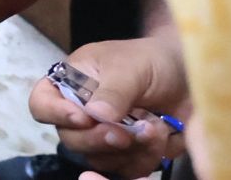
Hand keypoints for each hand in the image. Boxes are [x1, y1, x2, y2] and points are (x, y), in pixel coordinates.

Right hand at [28, 38, 188, 176]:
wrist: (189, 77)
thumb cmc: (150, 61)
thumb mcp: (130, 67)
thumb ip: (113, 90)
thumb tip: (95, 115)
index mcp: (71, 85)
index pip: (42, 104)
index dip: (55, 114)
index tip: (83, 117)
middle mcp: (81, 113)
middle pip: (70, 139)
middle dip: (99, 139)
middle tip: (126, 134)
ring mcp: (103, 136)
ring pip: (98, 160)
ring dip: (129, 151)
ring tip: (156, 129)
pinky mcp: (127, 154)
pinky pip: (126, 170)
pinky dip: (145, 160)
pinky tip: (162, 138)